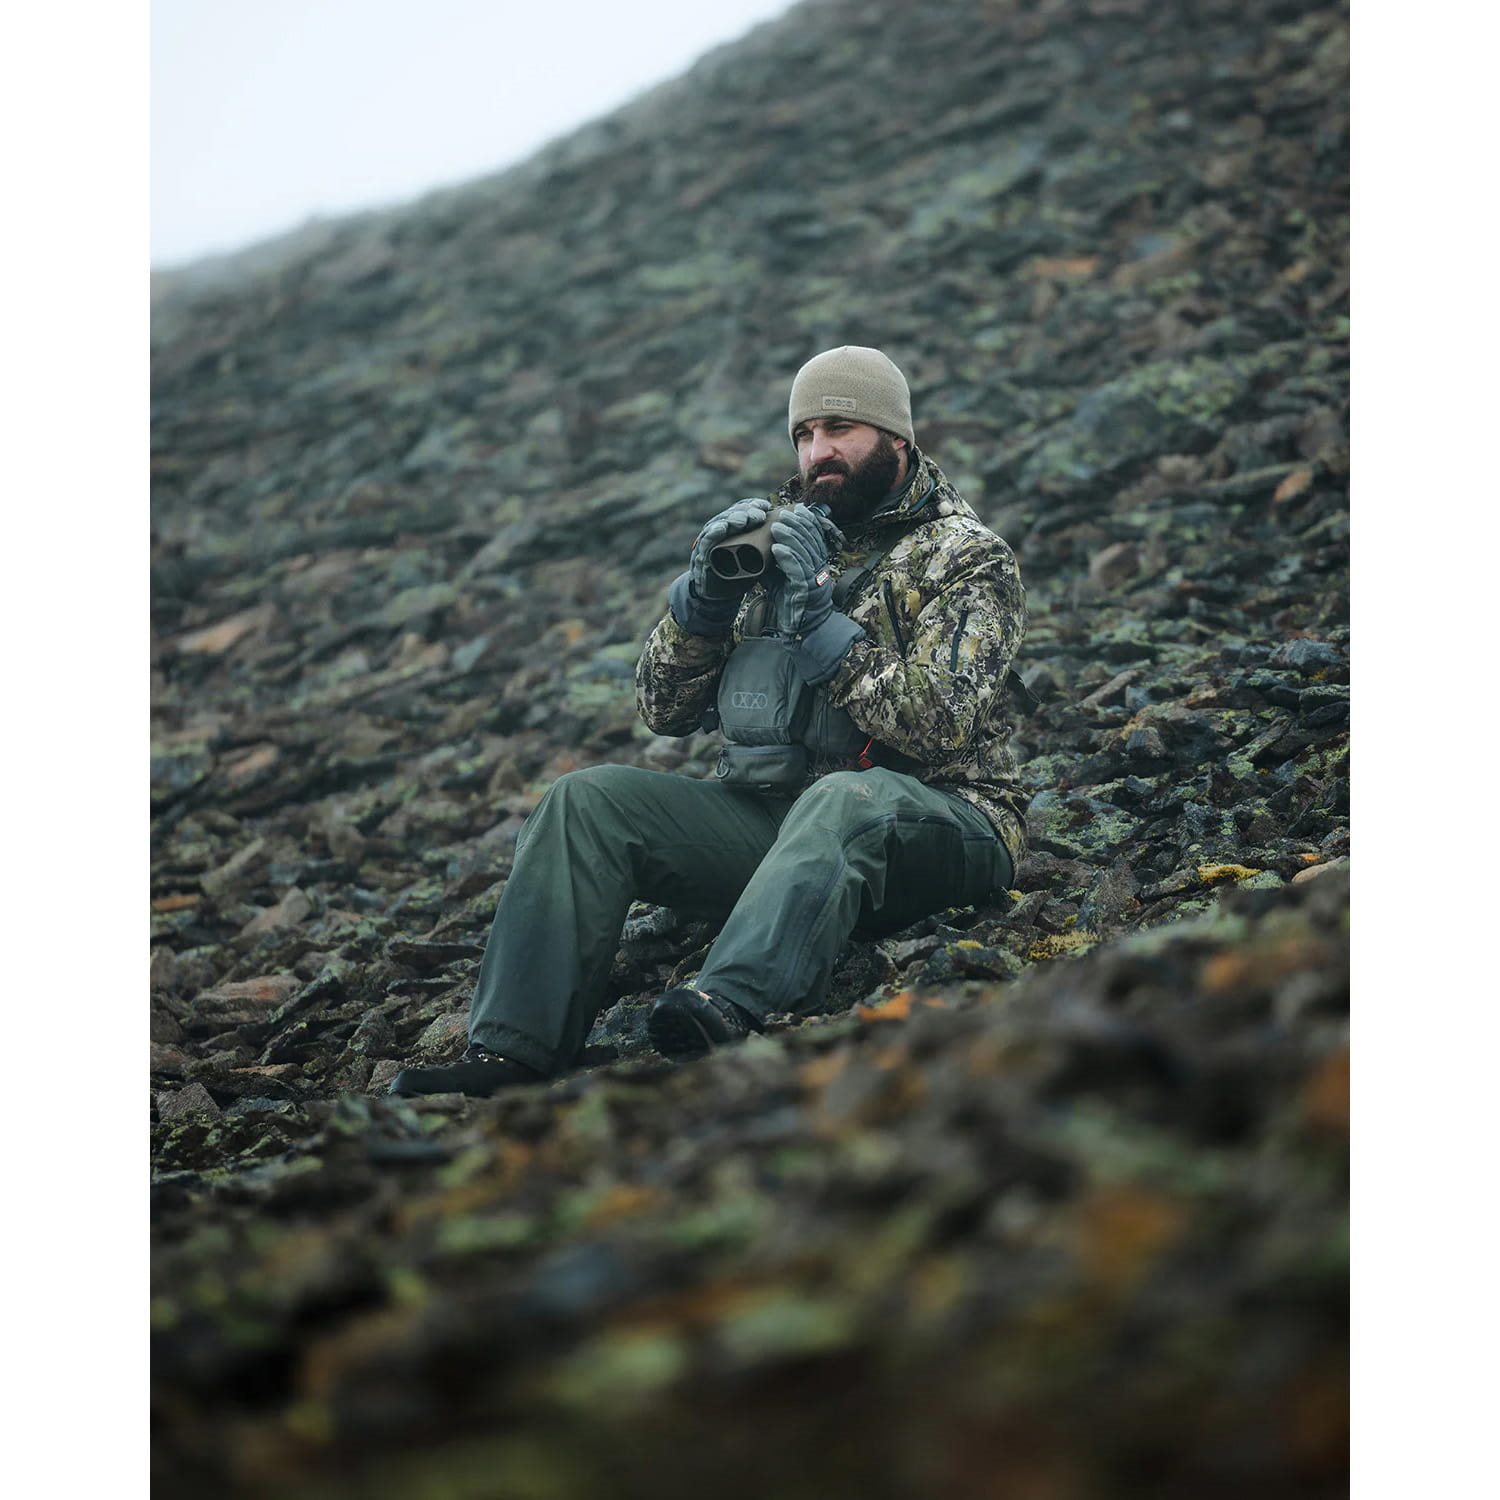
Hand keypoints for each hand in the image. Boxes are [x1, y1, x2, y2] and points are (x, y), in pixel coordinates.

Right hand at [690, 498, 770, 600]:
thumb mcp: (756, 558)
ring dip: (731, 520)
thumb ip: (767, 547)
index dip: (753, 506)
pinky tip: (722, 527)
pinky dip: (713, 533)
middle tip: (759, 514)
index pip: (742, 510)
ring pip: (718, 525)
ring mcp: (708, 542)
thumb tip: (790, 535)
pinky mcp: (701, 556)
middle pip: (731, 515)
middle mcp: (718, 531)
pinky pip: (706, 542)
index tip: (766, 506)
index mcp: (732, 529)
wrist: (720, 597)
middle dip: (745, 511)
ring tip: (743, 520)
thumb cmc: (739, 575)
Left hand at [769, 503, 835, 635]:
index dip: (807, 523)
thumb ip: (777, 562)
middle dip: (797, 525)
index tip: (796, 510)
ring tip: (777, 526)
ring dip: (790, 538)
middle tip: (783, 514)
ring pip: (804, 553)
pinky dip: (787, 558)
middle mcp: (819, 569)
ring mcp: (814, 580)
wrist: (800, 629)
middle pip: (810, 542)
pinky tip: (777, 549)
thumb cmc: (792, 603)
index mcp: (817, 564)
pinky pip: (797, 571)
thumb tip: (761, 547)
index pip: (815, 538)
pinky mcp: (805, 591)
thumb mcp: (783, 577)